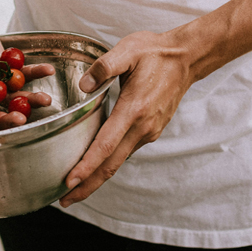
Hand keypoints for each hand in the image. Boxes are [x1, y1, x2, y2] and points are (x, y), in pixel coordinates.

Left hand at [59, 30, 192, 206]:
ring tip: (75, 187)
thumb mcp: (127, 50)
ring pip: (119, 160)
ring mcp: (149, 131)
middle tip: (65, 200)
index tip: (69, 181)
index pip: (106, 145)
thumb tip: (83, 86)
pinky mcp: (151, 130)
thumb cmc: (155, 52)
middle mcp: (143, 126)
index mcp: (134, 109)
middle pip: (112, 165)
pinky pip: (126, 151)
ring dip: (97, 177)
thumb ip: (103, 67)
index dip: (86, 166)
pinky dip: (109, 163)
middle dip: (87, 185)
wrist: (186, 58)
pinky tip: (96, 164)